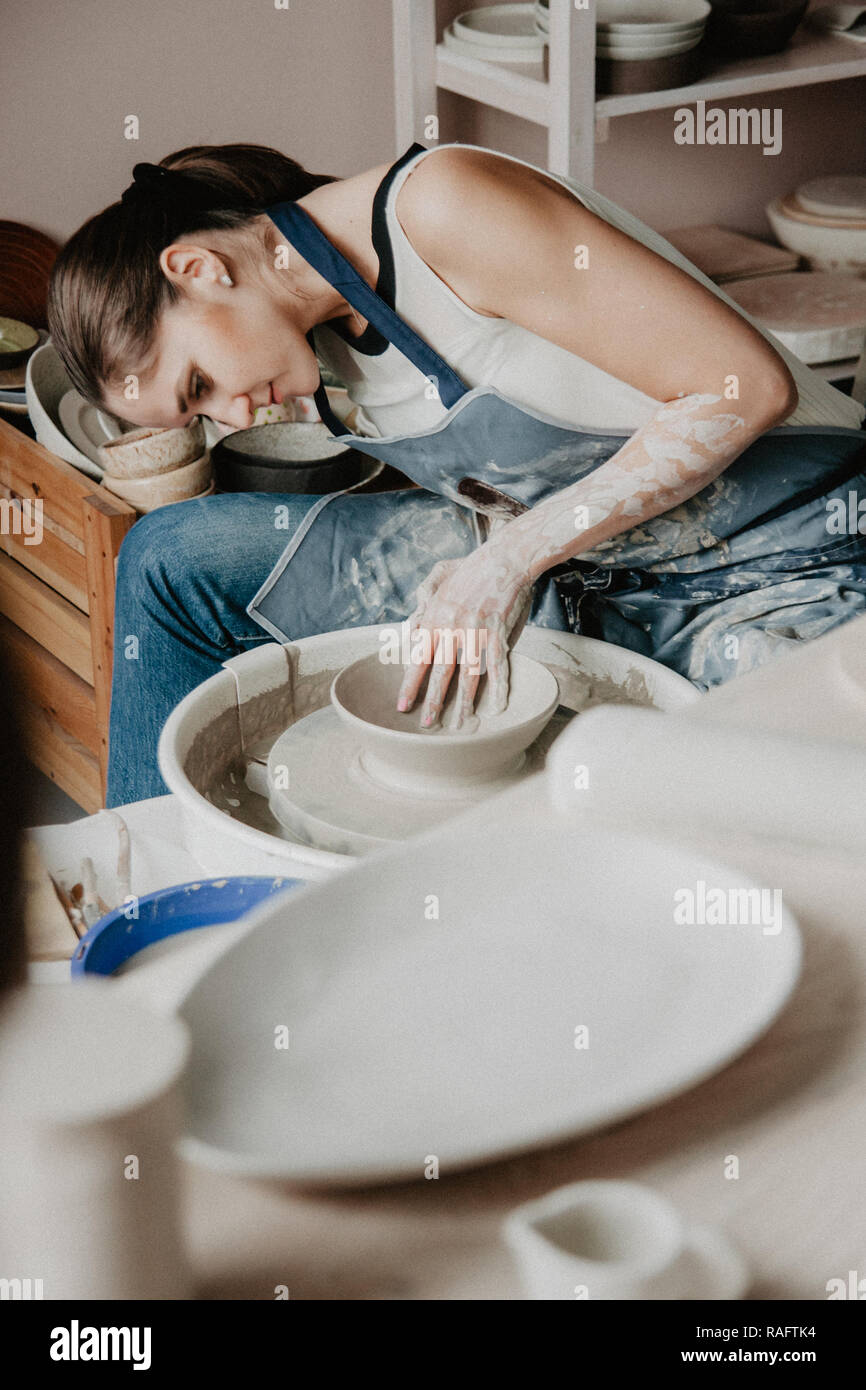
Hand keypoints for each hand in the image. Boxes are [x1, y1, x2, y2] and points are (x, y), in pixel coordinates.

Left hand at [397, 546, 533, 726]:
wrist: (503, 558)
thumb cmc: (471, 569)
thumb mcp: (439, 581)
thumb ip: (424, 606)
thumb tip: (412, 631)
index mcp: (434, 618)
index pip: (418, 658)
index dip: (410, 684)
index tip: (403, 705)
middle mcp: (452, 627)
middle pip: (440, 672)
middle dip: (432, 701)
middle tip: (427, 724)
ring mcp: (476, 631)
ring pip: (469, 674)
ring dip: (464, 702)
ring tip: (461, 724)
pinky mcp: (499, 631)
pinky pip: (498, 665)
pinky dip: (498, 687)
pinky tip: (497, 705)